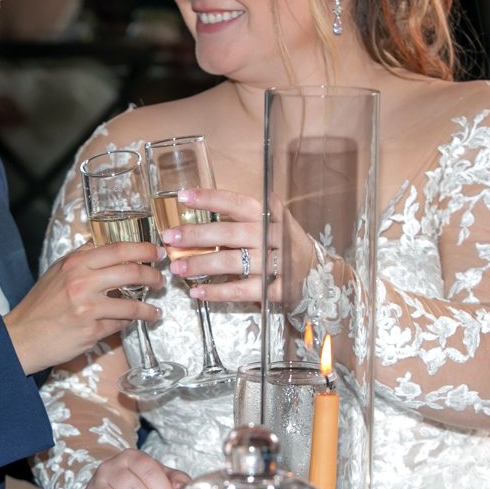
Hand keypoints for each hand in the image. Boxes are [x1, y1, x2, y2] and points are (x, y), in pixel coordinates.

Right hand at [4, 242, 164, 374]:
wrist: (22, 336)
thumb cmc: (40, 305)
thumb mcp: (56, 272)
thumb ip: (80, 258)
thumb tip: (102, 245)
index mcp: (75, 264)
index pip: (117, 249)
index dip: (142, 249)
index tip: (156, 252)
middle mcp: (81, 282)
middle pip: (130, 272)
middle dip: (152, 275)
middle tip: (160, 279)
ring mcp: (87, 307)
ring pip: (131, 303)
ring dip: (148, 307)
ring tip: (154, 309)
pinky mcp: (91, 330)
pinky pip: (120, 324)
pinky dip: (130, 322)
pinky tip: (135, 322)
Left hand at [160, 188, 313, 303]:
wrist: (319, 271)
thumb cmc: (282, 243)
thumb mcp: (269, 222)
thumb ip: (239, 218)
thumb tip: (195, 216)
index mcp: (269, 214)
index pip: (236, 202)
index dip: (209, 198)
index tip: (183, 196)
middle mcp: (272, 236)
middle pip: (230, 233)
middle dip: (197, 236)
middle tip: (170, 237)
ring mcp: (277, 263)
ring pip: (233, 262)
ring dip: (201, 265)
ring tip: (177, 267)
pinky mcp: (277, 289)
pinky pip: (243, 290)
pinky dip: (218, 292)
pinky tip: (198, 291)